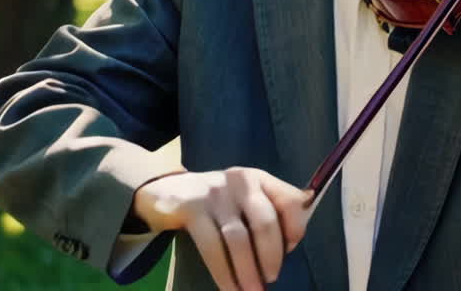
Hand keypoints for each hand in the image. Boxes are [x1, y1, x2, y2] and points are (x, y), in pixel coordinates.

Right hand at [132, 167, 312, 289]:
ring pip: (238, 239)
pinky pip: (212, 247)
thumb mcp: (244, 196)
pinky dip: (223, 273)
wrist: (165, 188)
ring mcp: (215, 195)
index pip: (289, 200)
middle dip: (271, 257)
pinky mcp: (192, 209)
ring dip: (248, 271)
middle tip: (271, 278)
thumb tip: (294, 240)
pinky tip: (230, 288)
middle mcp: (240, 183)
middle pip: (265, 223)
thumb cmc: (216, 200)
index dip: (294, 229)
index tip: (290, 251)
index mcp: (259, 179)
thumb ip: (270, 210)